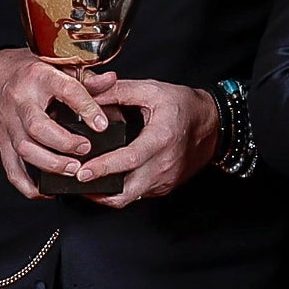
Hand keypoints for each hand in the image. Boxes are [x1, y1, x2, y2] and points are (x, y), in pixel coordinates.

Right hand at [0, 47, 104, 199]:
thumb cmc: (27, 71)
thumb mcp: (56, 64)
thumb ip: (85, 77)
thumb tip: (111, 81)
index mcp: (39, 76)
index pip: (65, 90)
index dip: (86, 108)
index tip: (102, 125)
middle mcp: (20, 100)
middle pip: (38, 127)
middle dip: (64, 143)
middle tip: (85, 149)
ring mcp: (9, 123)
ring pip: (25, 150)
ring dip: (51, 164)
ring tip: (73, 170)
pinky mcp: (2, 141)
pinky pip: (12, 169)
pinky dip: (28, 185)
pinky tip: (46, 190)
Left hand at [74, 75, 220, 207]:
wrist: (213, 124)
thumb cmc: (183, 106)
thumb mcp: (152, 90)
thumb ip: (118, 92)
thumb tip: (89, 94)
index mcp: (161, 139)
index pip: (130, 160)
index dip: (104, 168)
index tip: (83, 172)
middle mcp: (164, 164)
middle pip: (127, 191)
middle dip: (98, 192)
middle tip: (76, 184)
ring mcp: (165, 179)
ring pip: (130, 198)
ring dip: (106, 194)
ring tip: (85, 185)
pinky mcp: (164, 187)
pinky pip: (138, 195)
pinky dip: (120, 191)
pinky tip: (107, 181)